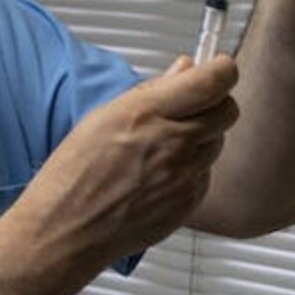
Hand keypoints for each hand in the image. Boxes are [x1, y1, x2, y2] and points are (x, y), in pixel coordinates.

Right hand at [24, 55, 238, 267]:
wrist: (68, 229)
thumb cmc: (73, 175)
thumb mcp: (102, 117)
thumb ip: (151, 91)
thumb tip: (183, 69)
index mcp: (145, 114)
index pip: (212, 82)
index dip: (222, 69)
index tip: (218, 66)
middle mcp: (170, 144)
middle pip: (226, 111)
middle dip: (215, 101)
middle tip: (195, 103)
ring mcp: (183, 176)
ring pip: (217, 142)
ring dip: (202, 135)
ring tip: (165, 143)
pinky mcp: (189, 203)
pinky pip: (206, 173)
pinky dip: (193, 166)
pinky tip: (161, 171)